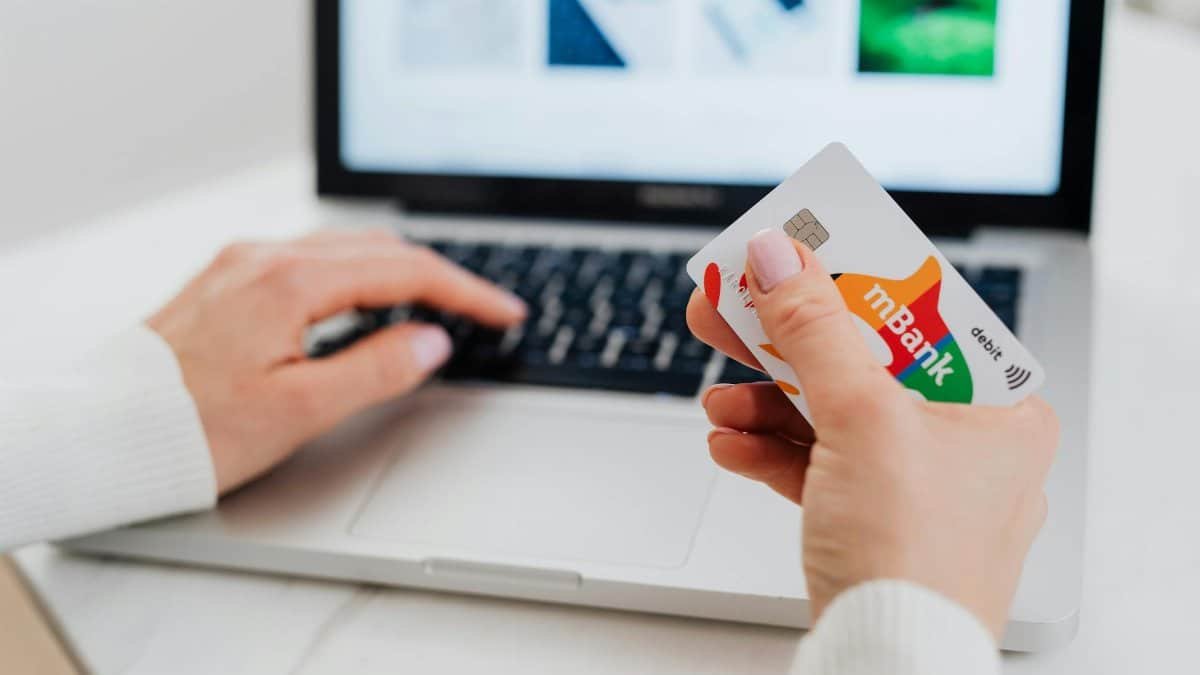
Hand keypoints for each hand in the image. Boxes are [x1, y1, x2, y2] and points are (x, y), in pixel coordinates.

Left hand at [148, 230, 525, 493]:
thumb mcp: (298, 410)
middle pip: (381, 249)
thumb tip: (432, 341)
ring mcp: (244, 263)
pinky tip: (369, 300)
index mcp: (288, 283)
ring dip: (402, 271)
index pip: (404, 272)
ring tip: (440, 304)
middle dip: (442, 276)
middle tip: (485, 309)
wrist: (106, 429)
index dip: (466, 292)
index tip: (505, 312)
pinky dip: (360, 274)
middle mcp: (265, 258)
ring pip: (347, 249)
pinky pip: (314, 259)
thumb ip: (376, 369)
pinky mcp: (230, 278)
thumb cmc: (189, 428)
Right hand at [687, 229, 1057, 638]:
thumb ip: (815, 329)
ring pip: (832, 415)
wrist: (887, 665)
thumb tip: (781, 258)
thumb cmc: (915, 559)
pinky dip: (773, 451)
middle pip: (863, 362)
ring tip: (718, 399)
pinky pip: (818, 464)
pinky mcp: (873, 519)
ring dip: (767, 404)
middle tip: (735, 307)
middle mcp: (966, 445)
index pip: (922, 316)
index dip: (855, 279)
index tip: (801, 252)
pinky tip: (730, 445)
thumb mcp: (862, 419)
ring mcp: (917, 486)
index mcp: (999, 410)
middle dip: (788, 343)